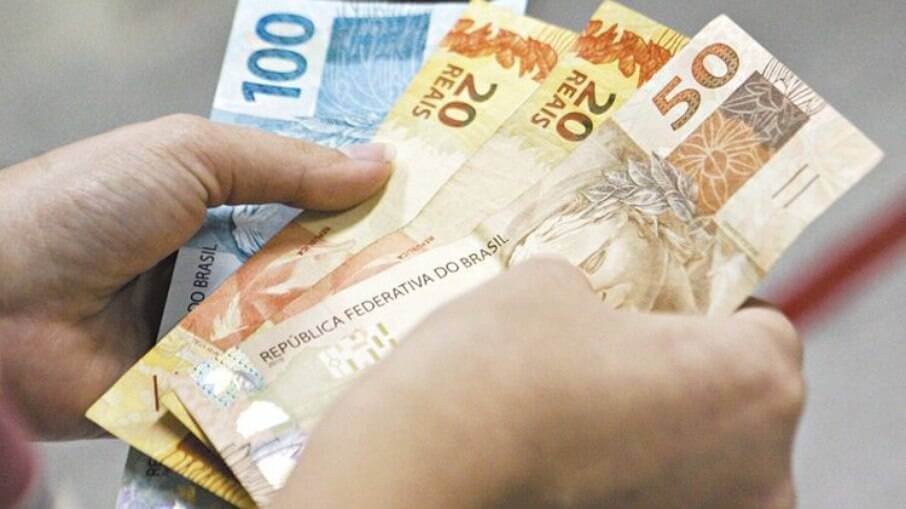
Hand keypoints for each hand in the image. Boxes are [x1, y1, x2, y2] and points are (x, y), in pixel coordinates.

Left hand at [0, 114, 392, 438]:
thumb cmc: (81, 207)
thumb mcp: (187, 154)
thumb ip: (284, 163)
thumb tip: (379, 164)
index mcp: (219, 205)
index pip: (310, 205)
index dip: (365, 207)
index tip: (431, 209)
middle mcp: (223, 268)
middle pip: (315, 274)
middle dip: (372, 274)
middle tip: (445, 277)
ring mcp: (215, 332)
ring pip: (299, 335)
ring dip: (346, 333)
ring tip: (422, 330)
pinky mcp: (203, 392)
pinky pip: (264, 389)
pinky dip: (302, 388)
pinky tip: (359, 385)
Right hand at [280, 259, 803, 507]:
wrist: (434, 461)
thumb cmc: (505, 373)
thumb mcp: (556, 284)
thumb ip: (604, 296)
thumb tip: (592, 313)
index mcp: (755, 380)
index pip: (767, 332)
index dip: (713, 315)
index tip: (670, 315)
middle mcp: (760, 470)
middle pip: (743, 405)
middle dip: (690, 379)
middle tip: (621, 362)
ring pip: (706, 462)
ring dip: (663, 435)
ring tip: (589, 413)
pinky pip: (667, 495)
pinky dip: (635, 478)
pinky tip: (575, 457)